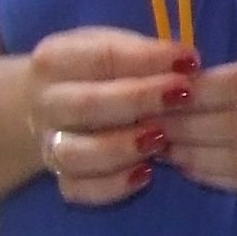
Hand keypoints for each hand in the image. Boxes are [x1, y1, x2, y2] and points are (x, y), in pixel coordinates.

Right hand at [27, 28, 197, 205]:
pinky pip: (79, 189)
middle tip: (183, 96)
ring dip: (122, 147)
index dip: (147, 59)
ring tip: (161, 139)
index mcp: (57, 59)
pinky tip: (146, 174)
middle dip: (139, 100)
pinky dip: (111, 186)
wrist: (53, 106)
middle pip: (85, 105)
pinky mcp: (61, 176)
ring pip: (75, 153)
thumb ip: (147, 54)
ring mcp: (49, 143)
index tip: (190, 61)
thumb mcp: (117, 46)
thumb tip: (188, 63)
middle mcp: (47, 103)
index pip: (100, 57)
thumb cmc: (99, 71)